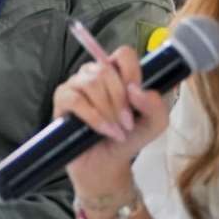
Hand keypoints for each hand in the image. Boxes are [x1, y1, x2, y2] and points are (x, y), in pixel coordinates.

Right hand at [51, 43, 169, 203]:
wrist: (106, 164)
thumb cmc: (128, 138)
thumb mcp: (155, 124)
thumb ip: (156, 106)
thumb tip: (136, 90)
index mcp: (118, 73)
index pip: (124, 55)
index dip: (131, 72)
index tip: (136, 96)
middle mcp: (95, 74)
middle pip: (106, 70)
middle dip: (120, 100)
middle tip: (127, 124)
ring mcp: (76, 85)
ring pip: (91, 83)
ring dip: (108, 110)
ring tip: (115, 130)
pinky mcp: (62, 100)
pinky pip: (75, 99)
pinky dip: (94, 117)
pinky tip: (103, 130)